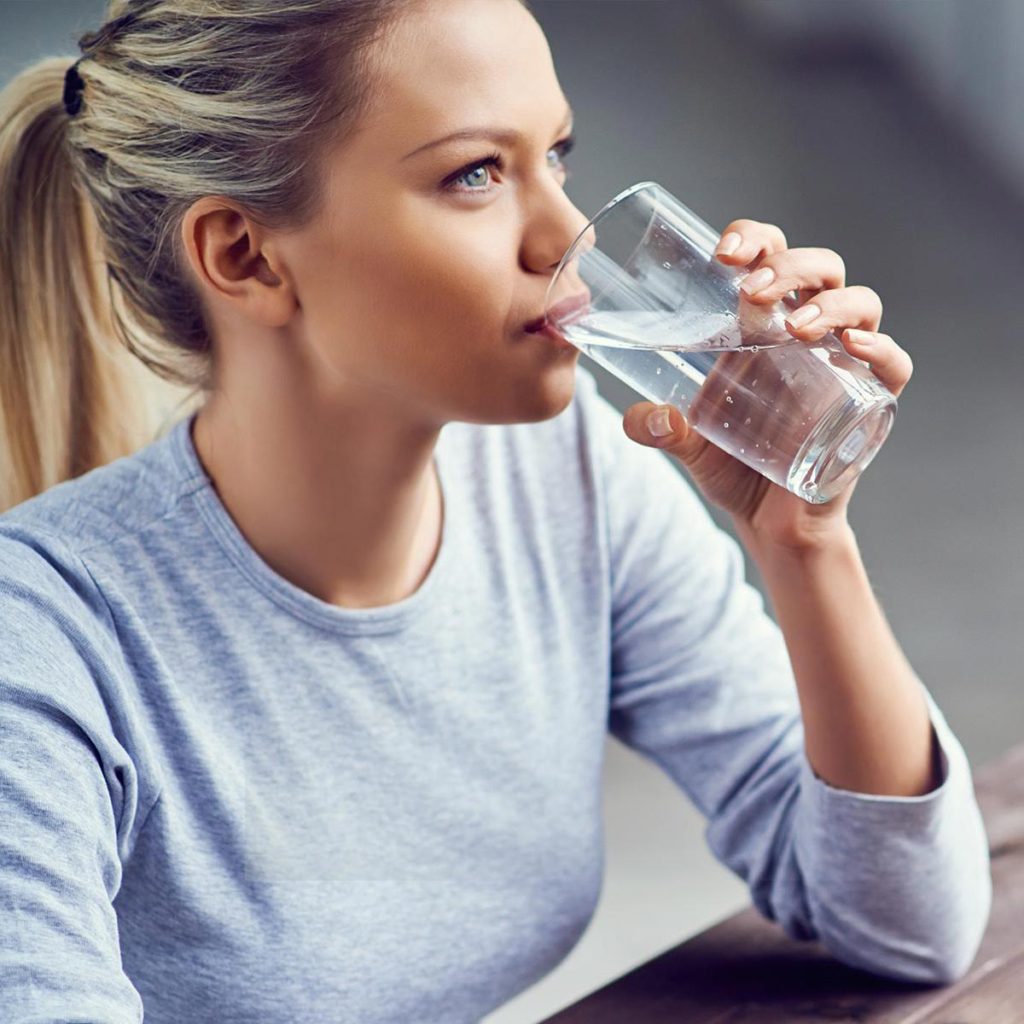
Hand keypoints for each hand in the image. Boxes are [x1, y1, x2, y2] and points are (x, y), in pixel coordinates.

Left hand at [621, 218, 913, 548]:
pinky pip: (893, 365)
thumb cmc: (733, 467)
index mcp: (762, 327)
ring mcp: (842, 364)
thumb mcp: (687, 444)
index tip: (722, 253)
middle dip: (789, 265)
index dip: (753, 239)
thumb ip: (658, 428)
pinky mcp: (869, 403)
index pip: (769, 257)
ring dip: (830, 303)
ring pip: (861, 302)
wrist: (770, 523)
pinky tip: (852, 346)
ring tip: (795, 327)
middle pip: (819, 268)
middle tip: (751, 291)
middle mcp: (808, 335)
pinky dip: (881, 349)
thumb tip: (641, 418)